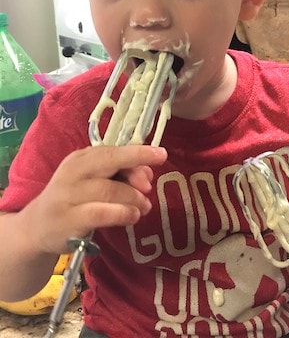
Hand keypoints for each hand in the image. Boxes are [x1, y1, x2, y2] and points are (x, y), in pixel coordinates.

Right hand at [27, 145, 166, 254]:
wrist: (37, 227)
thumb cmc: (74, 199)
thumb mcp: (93, 181)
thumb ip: (120, 174)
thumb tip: (148, 172)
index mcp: (80, 158)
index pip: (111, 151)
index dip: (138, 153)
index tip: (161, 155)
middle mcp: (73, 173)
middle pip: (109, 162)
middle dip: (135, 169)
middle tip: (149, 185)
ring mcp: (68, 196)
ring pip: (109, 190)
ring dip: (133, 198)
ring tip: (144, 206)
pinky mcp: (69, 221)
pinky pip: (100, 213)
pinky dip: (121, 213)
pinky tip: (133, 216)